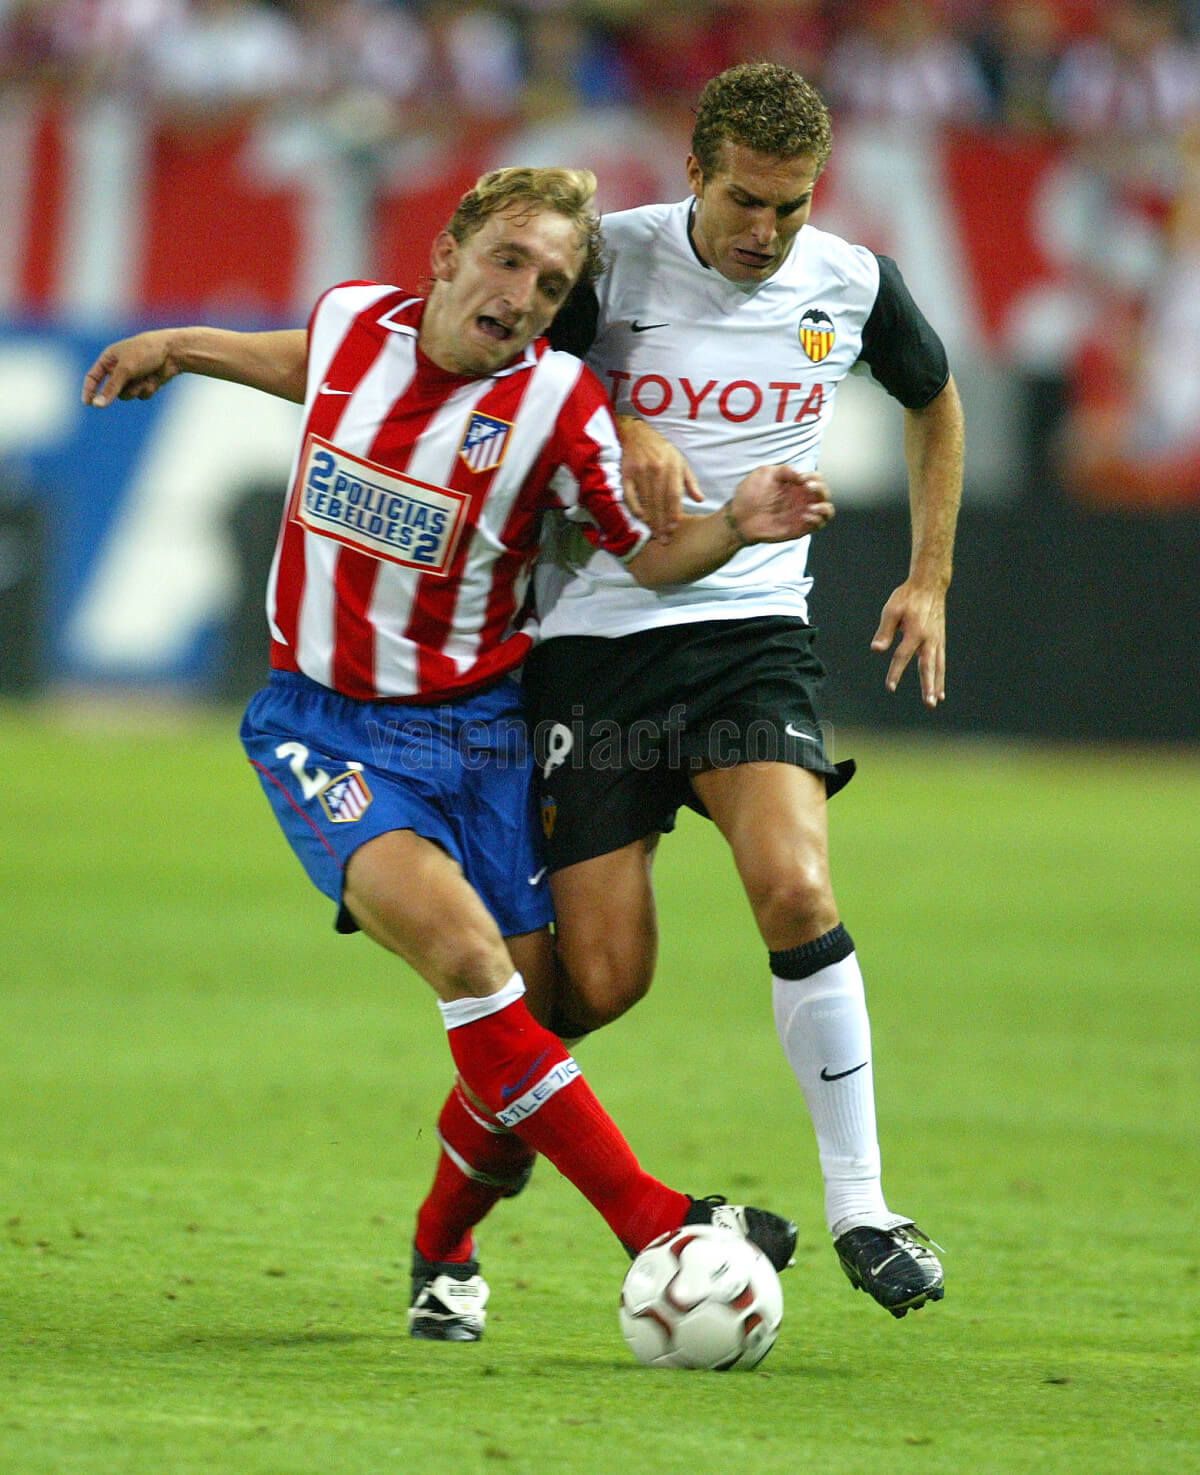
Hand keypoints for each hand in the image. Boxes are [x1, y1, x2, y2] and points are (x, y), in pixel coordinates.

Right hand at [81, 331, 177, 407]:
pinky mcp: (146, 384)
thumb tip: (96, 405)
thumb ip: (110, 389)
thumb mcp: (125, 370)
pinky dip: (148, 389)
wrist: (173, 352)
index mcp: (109, 359)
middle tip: (130, 378)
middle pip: (111, 391)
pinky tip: (155, 378)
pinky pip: (142, 395)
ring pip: (127, 396)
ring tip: (145, 376)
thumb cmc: (146, 353)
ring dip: (136, 389)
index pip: (93, 377)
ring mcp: (133, 377)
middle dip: (121, 389)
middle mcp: (119, 368)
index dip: (89, 390)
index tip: (87, 403)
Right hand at [617, 416, 703, 540]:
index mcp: (672, 467)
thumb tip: (700, 500)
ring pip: (646, 501)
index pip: (674, 496)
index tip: (674, 529)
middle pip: (660, 502)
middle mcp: (656, 470)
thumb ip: (690, 482)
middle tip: (664, 539)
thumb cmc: (662, 450)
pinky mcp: (626, 473)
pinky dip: (634, 508)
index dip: (674, 514)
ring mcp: (640, 472)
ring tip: (654, 534)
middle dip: (662, 523)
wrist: (638, 434)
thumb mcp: (681, 461)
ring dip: (650, 520)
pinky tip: (640, 518)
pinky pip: (630, 495)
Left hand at [729, 466, 833, 543]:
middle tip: (807, 487)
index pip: (817, 479)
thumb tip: (800, 474)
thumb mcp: (765, 473)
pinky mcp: (800, 528)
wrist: (739, 517)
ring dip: (824, 507)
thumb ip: (783, 470)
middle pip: (824, 493)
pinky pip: (818, 525)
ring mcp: (802, 514)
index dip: (814, 477)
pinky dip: (817, 519)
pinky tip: (805, 515)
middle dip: (821, 489)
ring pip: (827, 511)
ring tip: (811, 507)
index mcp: (796, 485)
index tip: (802, 479)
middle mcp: (802, 499)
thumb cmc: (750, 493)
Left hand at [871, 580, 946, 706]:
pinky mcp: (940, 640)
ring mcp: (937, 640)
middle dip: (928, 686)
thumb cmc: (908, 597)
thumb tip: (876, 650)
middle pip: (928, 666)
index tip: (890, 687)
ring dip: (936, 685)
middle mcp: (929, 638)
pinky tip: (939, 690)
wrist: (930, 585)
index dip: (896, 672)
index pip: (902, 655)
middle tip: (929, 703)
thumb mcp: (891, 610)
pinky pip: (941, 662)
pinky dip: (941, 676)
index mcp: (915, 631)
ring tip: (935, 701)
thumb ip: (884, 631)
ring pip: (938, 667)